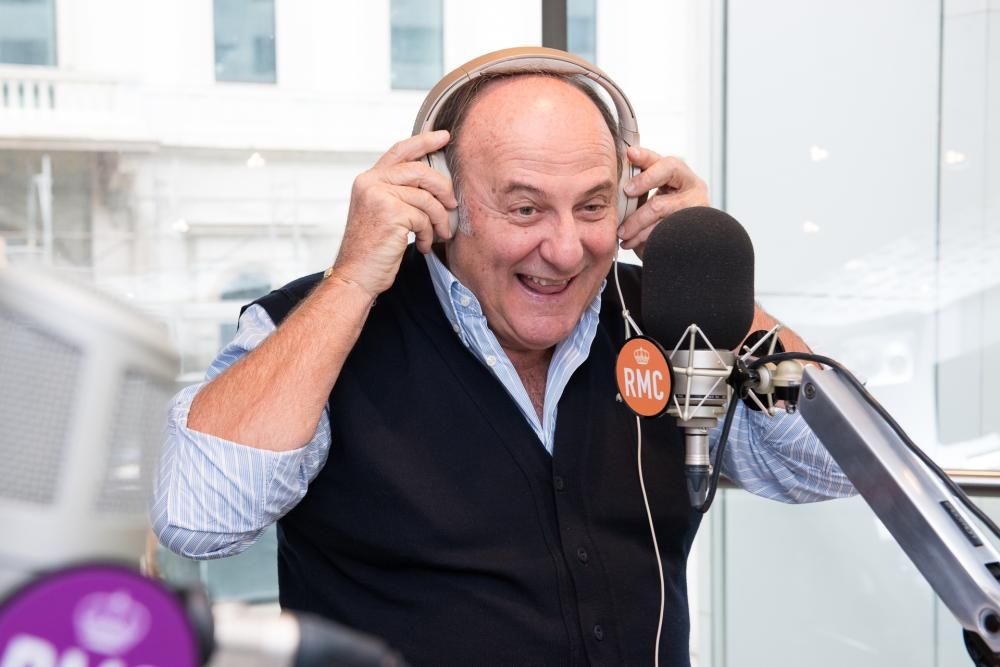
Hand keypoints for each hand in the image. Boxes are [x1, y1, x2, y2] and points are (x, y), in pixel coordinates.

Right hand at [332, 130, 457, 296]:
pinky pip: (424, 217)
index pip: (400, 151)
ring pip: (426, 198)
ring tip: (439, 235)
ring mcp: (379, 196)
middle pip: (420, 171)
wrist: (356, 275)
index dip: (424, 141)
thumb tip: (435, 185)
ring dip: (438, 220)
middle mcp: (370, 183)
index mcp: (368, 180)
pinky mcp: (390, 213)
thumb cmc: (372, 249)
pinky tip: (421, 245)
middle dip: (443, 188)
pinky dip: (428, 234)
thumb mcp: (382, 213)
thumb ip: (399, 193)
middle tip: (452, 205)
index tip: (444, 136)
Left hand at [617, 147, 708, 258]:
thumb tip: (611, 180)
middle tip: (626, 192)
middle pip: (668, 170)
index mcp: (678, 173)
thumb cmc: (658, 220)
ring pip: (660, 205)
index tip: (630, 153)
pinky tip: (631, 242)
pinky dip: (643, 237)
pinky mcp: (694, 226)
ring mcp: (696, 204)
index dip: (645, 155)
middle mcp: (692, 184)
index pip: (661, 157)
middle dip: (644, 179)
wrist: (678, 248)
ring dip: (636, 221)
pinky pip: (663, 229)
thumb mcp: (648, 200)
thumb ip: (637, 188)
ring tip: (621, 232)